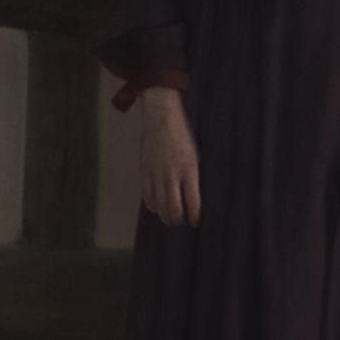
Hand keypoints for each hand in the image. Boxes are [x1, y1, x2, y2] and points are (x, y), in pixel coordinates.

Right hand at [141, 94, 202, 226]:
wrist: (161, 117)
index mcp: (189, 170)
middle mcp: (172, 175)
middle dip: (179, 220)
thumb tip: (192, 197)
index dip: (195, 217)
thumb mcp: (195, 155)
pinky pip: (147, 196)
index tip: (195, 222)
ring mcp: (156, 174)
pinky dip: (153, 206)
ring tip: (171, 219)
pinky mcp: (144, 171)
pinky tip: (158, 209)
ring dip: (166, 217)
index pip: (193, 203)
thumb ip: (193, 176)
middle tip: (182, 222)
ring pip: (160, 206)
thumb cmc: (182, 135)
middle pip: (174, 209)